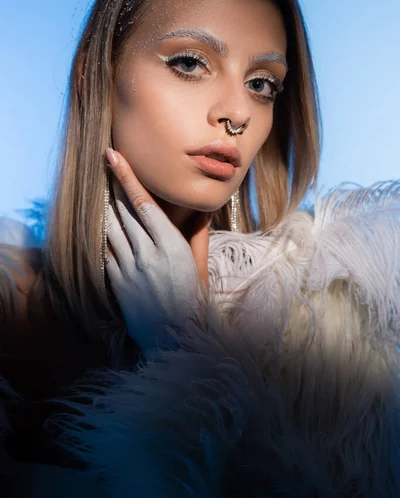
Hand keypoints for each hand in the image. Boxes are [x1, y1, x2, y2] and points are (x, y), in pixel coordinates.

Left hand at [105, 148, 210, 356]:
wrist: (175, 340)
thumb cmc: (193, 302)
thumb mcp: (199, 267)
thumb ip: (197, 237)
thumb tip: (202, 212)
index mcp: (170, 246)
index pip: (143, 203)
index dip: (127, 177)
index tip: (114, 156)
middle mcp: (146, 253)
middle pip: (123, 210)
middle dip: (114, 185)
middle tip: (107, 162)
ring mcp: (128, 269)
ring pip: (111, 228)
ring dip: (108, 208)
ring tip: (106, 192)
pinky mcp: (117, 283)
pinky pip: (107, 251)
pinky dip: (107, 237)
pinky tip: (108, 228)